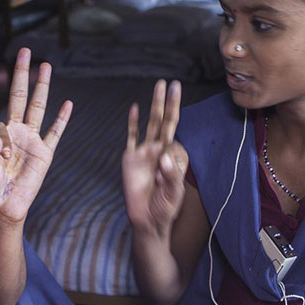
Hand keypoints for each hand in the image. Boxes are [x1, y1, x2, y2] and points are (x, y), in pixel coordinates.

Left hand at [0, 48, 70, 224]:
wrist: (2, 211)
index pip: (0, 121)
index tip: (0, 156)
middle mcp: (17, 133)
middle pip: (20, 97)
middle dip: (22, 74)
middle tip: (25, 51)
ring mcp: (32, 141)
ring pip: (38, 108)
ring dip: (42, 87)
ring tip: (45, 66)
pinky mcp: (45, 154)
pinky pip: (55, 133)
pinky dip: (62, 119)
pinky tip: (68, 103)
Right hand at [122, 80, 188, 236]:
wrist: (146, 220)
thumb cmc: (164, 208)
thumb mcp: (174, 194)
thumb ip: (172, 176)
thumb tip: (164, 157)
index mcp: (172, 155)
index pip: (175, 133)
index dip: (174, 121)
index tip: (172, 116)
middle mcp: (158, 149)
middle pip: (165, 120)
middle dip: (168, 102)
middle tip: (172, 84)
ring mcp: (144, 152)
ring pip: (150, 123)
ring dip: (154, 105)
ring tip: (159, 87)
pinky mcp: (130, 159)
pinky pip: (132, 137)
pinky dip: (133, 123)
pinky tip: (135, 108)